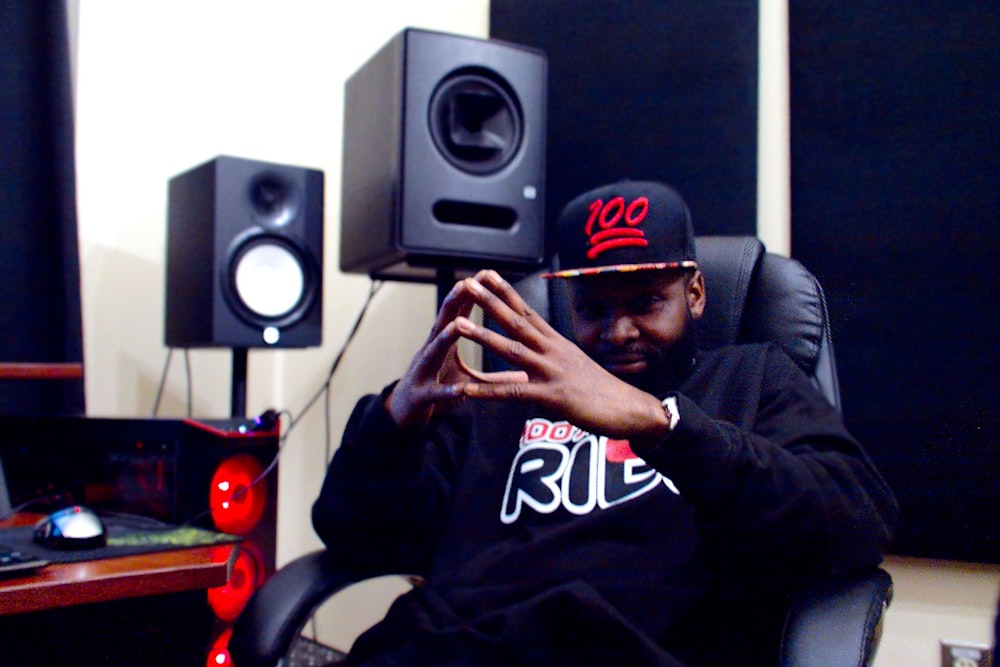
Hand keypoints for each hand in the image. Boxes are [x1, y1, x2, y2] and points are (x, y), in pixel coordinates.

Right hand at [384, 274, 527, 427]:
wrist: (404, 413)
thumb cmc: (435, 390)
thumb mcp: (465, 380)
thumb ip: (492, 377)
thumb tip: (522, 373)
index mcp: (443, 346)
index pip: (457, 315)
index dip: (469, 296)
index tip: (483, 275)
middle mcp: (431, 352)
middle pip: (442, 324)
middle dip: (452, 303)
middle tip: (465, 284)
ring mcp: (423, 372)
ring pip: (433, 352)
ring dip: (445, 338)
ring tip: (456, 325)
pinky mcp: (421, 396)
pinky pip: (435, 393)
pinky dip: (447, 391)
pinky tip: (460, 389)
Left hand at [455, 271, 671, 442]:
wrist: (629, 408)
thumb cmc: (601, 390)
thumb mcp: (573, 364)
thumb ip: (551, 355)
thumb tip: (536, 349)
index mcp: (557, 342)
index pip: (528, 311)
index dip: (507, 292)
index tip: (488, 275)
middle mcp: (553, 351)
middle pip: (517, 321)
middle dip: (491, 301)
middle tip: (469, 283)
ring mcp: (552, 372)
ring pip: (512, 350)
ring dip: (484, 336)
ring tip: (459, 324)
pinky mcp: (551, 397)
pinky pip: (514, 393)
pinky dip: (488, 392)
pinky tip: (467, 390)